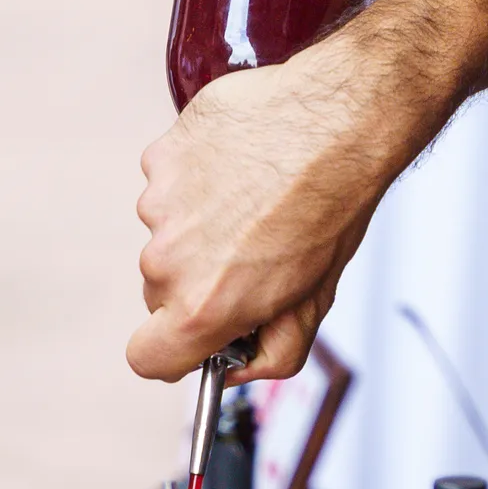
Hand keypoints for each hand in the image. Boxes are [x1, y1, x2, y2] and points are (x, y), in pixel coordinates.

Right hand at [129, 35, 406, 383]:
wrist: (340, 119)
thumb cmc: (332, 208)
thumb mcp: (315, 299)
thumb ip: (274, 352)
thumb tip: (237, 368)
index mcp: (203, 306)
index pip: (147, 358)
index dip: (174, 351)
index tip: (199, 333)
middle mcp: (168, 260)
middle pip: (162, 290)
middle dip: (199, 279)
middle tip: (251, 249)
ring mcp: (158, 204)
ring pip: (166, 231)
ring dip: (198, 222)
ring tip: (252, 197)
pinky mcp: (161, 156)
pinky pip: (168, 181)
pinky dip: (195, 176)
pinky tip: (239, 163)